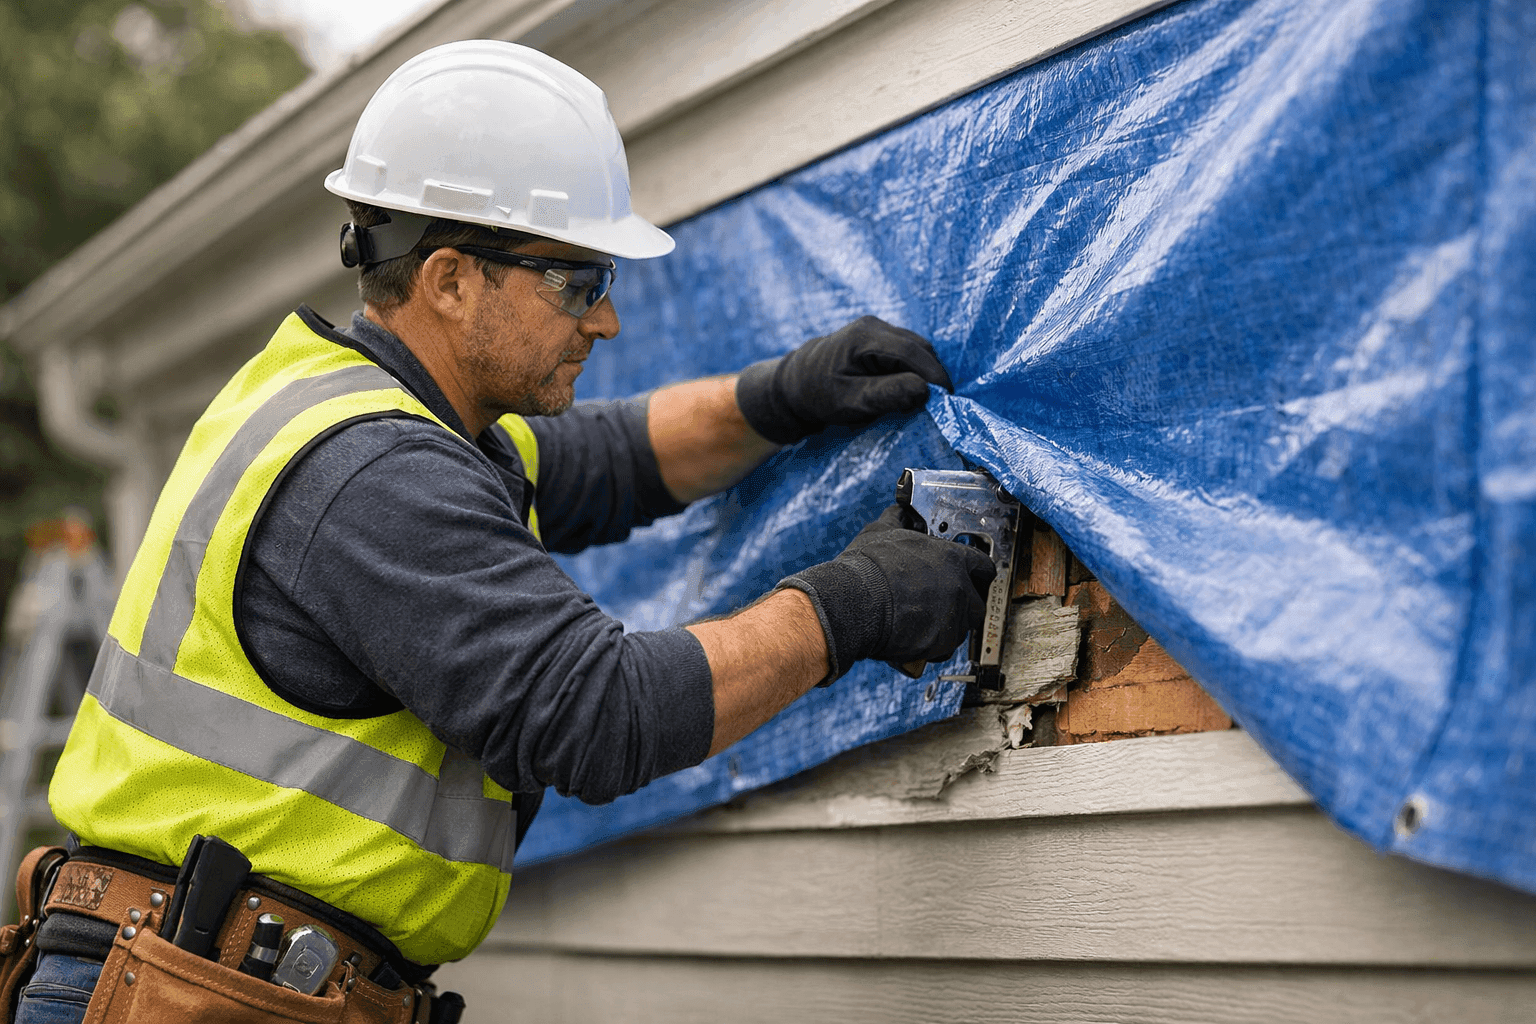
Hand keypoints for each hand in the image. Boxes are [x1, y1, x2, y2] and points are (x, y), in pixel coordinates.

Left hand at [735, 317, 953, 443]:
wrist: (795, 384)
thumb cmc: (818, 395)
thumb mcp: (849, 401)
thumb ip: (886, 395)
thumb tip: (925, 391)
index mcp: (865, 336)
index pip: (911, 351)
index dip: (934, 375)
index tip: (947, 401)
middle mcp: (874, 326)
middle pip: (918, 348)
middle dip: (932, 376)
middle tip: (938, 406)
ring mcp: (877, 330)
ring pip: (916, 350)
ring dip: (924, 374)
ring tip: (924, 402)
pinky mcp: (880, 340)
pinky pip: (907, 354)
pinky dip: (914, 371)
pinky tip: (911, 391)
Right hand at [778, 504, 995, 683]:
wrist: (853, 603)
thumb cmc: (867, 567)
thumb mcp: (882, 531)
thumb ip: (899, 519)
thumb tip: (900, 509)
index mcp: (952, 558)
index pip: (984, 567)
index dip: (976, 574)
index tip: (969, 579)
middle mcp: (960, 588)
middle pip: (978, 601)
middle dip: (964, 604)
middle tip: (942, 604)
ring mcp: (954, 618)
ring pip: (963, 626)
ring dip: (948, 625)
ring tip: (924, 621)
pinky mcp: (941, 644)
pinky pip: (946, 649)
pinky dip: (934, 646)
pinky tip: (916, 637)